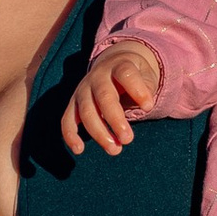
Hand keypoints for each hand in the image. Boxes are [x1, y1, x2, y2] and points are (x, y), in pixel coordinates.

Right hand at [59, 38, 163, 154]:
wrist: (113, 65)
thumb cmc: (135, 76)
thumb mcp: (146, 75)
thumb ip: (147, 87)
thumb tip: (145, 105)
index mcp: (119, 65)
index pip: (126, 74)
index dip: (137, 90)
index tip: (148, 107)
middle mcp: (98, 76)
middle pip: (104, 96)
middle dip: (115, 119)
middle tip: (128, 139)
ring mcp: (83, 89)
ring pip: (86, 111)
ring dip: (98, 132)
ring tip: (115, 150)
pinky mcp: (74, 103)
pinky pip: (68, 119)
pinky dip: (70, 135)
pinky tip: (79, 150)